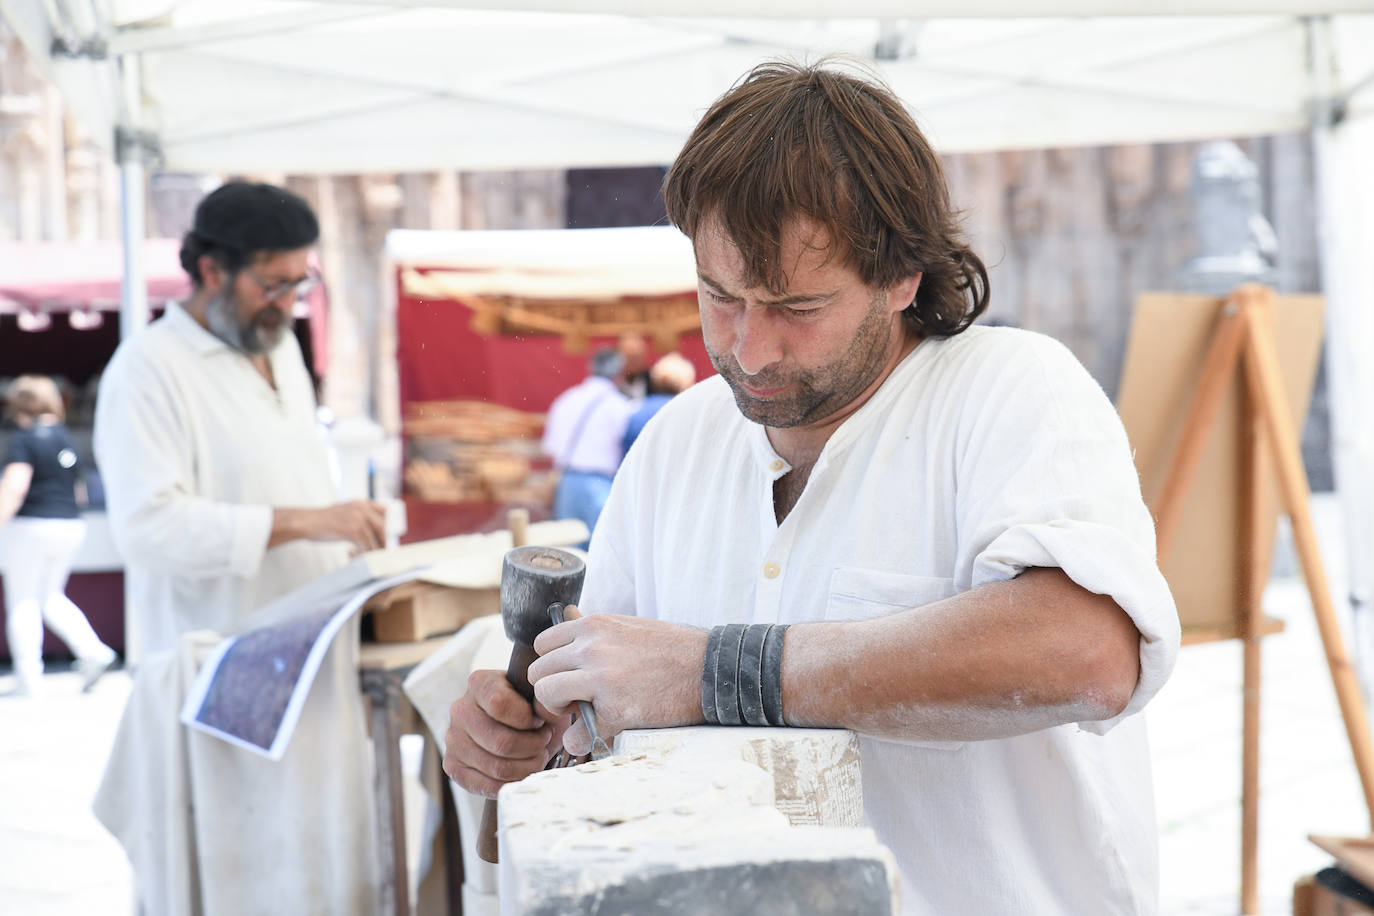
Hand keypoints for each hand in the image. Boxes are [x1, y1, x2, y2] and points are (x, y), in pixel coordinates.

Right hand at [314, 500, 386, 551]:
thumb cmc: (323, 520)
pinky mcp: (353, 531)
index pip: (386, 512)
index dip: (389, 526)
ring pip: (376, 540)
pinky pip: (366, 547)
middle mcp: (363, 508)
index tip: (386, 537)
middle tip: (377, 551)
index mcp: (362, 503)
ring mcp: (359, 519)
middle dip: (383, 542)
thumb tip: (376, 531)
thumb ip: (360, 516)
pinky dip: (362, 554)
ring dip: (372, 551)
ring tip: (361, 555)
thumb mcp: (345, 511)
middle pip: (384, 528)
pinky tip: (350, 554)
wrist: (305, 522)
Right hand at [442, 669, 569, 798]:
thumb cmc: (529, 708)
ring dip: (526, 766)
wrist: (514, 724)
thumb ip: (545, 702)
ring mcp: (453, 740)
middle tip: (543, 742)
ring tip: (536, 755)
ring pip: (497, 767)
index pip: (499, 705)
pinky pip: (486, 786)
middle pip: (501, 742)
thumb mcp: (540, 697)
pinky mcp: (453, 766)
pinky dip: (511, 783)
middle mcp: (460, 710)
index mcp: (479, 683)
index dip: (527, 719)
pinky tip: (522, 771)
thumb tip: (547, 712)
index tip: (540, 721)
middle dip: (533, 747)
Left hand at [528, 607, 708, 755]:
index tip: (568, 676)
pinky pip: (575, 734)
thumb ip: (594, 629)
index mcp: (594, 626)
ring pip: (546, 695)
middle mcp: (591, 648)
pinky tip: (598, 734)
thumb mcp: (628, 626)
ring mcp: (600, 679)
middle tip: (573, 699)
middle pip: (539, 671)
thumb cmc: (671, 649)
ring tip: (582, 713)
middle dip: (551, 689)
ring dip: (559, 709)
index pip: (543, 644)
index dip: (552, 664)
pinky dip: (581, 740)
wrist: (708, 670)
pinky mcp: (613, 711)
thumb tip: (565, 614)